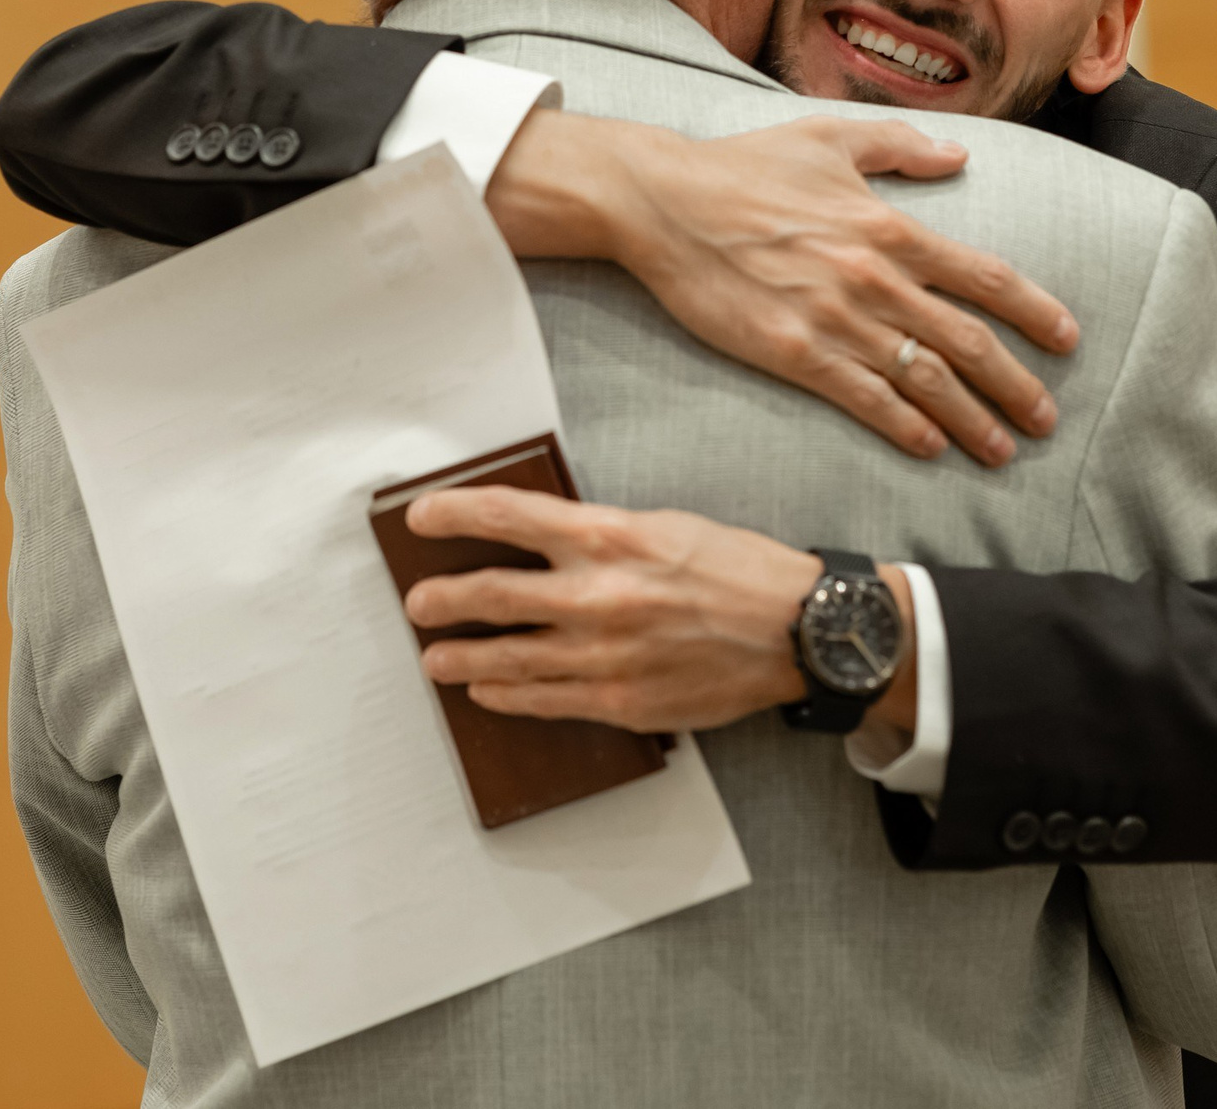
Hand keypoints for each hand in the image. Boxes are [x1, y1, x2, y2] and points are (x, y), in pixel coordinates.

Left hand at [401, 485, 914, 734]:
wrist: (798, 630)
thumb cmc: (738, 570)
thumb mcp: (663, 524)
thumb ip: (597, 534)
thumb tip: (538, 539)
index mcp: (608, 535)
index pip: (504, 515)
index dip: (451, 514)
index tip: (420, 517)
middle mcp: (597, 594)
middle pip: (488, 594)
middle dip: (441, 599)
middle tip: (419, 602)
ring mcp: (604, 655)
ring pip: (505, 658)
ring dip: (460, 659)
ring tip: (436, 658)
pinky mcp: (619, 701)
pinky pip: (544, 702)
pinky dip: (506, 697)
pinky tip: (488, 695)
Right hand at [486, 112, 1077, 464]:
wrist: (665, 203)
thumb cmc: (743, 166)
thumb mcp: (828, 137)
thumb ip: (900, 145)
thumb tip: (958, 154)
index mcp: (891, 226)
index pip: (986, 278)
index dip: (1035, 313)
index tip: (1066, 340)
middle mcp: (876, 278)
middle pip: (970, 341)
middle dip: (1016, 386)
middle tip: (1045, 419)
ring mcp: (837, 320)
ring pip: (927, 380)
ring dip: (971, 420)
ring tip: (1001, 449)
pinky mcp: (795, 354)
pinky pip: (866, 399)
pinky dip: (906, 427)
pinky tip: (931, 448)